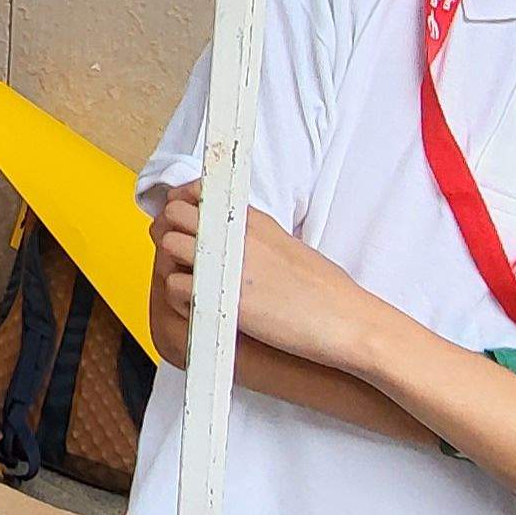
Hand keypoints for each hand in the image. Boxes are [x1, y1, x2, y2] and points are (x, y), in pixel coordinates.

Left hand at [152, 186, 395, 377]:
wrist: (347, 321)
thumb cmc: (326, 293)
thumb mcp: (287, 248)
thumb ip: (253, 239)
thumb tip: (228, 243)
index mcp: (252, 218)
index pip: (196, 193)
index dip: (180, 208)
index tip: (182, 227)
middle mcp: (237, 231)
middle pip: (174, 213)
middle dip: (168, 233)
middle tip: (180, 259)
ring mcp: (228, 260)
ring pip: (168, 245)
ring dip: (172, 265)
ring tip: (194, 286)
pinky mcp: (223, 293)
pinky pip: (175, 286)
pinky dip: (180, 298)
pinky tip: (201, 308)